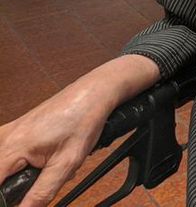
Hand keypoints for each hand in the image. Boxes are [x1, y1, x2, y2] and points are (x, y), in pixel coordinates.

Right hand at [0, 78, 112, 206]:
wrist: (92, 93)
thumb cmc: (83, 120)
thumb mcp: (66, 164)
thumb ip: (41, 192)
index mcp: (12, 147)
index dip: (5, 198)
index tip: (21, 199)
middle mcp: (4, 138)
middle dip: (14, 186)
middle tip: (41, 178)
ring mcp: (7, 132)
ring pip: (3, 167)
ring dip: (18, 176)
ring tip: (43, 169)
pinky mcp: (14, 130)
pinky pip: (7, 155)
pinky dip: (20, 164)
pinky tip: (40, 161)